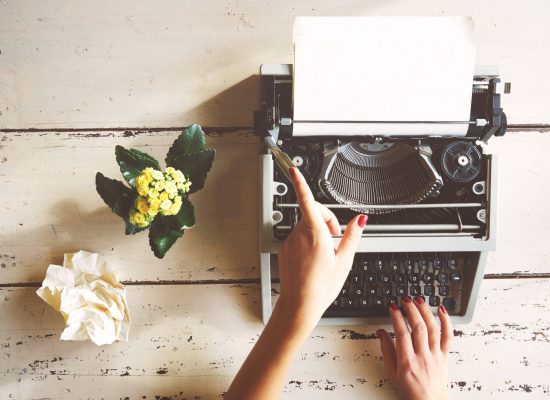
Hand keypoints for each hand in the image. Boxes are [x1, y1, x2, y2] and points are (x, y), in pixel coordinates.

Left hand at [275, 167, 366, 329]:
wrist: (300, 304)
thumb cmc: (322, 286)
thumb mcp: (344, 260)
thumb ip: (352, 236)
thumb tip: (361, 219)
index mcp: (315, 234)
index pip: (306, 200)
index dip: (300, 182)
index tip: (293, 170)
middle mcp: (299, 235)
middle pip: (312, 213)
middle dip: (326, 219)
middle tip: (335, 238)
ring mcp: (290, 243)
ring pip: (305, 226)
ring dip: (317, 232)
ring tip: (325, 254)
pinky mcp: (284, 250)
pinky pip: (298, 238)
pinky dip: (307, 242)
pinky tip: (314, 259)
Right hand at [377, 297, 452, 399]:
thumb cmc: (410, 390)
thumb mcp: (392, 373)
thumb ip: (386, 351)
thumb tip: (381, 333)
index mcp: (407, 362)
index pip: (402, 334)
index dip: (397, 318)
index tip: (393, 307)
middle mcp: (423, 358)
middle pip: (418, 328)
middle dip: (411, 310)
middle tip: (405, 299)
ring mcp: (436, 356)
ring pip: (433, 329)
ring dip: (426, 311)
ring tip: (419, 300)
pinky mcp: (445, 356)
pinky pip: (448, 336)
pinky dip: (446, 322)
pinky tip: (442, 310)